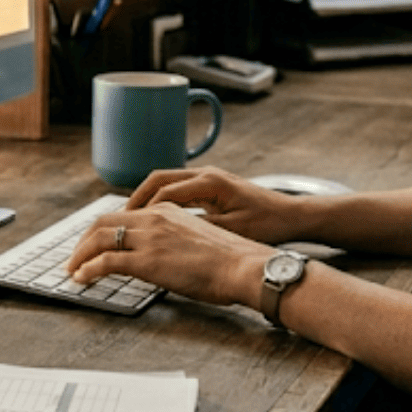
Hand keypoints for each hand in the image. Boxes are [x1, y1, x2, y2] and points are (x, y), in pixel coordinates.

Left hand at [62, 201, 273, 309]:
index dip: (103, 229)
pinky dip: (88, 269)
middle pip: (104, 222)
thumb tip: (161, 254)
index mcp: (167, 211)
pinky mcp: (147, 261)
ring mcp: (149, 239)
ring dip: (80, 255)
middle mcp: (155, 218)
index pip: (124, 215)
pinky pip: (106, 262)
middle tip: (76, 256)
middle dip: (85, 240)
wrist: (245, 267)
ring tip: (73, 269)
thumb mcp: (198, 237)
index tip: (95, 243)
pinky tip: (82, 278)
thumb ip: (174, 238)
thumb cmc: (232, 260)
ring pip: (100, 240)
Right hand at [125, 166, 318, 246]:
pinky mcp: (210, 187)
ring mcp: (207, 178)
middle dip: (134, 200)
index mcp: (210, 182)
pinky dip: (159, 202)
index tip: (127, 227)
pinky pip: (176, 189)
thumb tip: (168, 237)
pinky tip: (152, 219)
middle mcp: (206, 174)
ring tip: (129, 221)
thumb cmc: (270, 224)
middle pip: (157, 180)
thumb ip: (200, 230)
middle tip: (118, 220)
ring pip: (164, 183)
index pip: (163, 191)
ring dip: (145, 200)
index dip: (142, 210)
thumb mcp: (233, 231)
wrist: (294, 216)